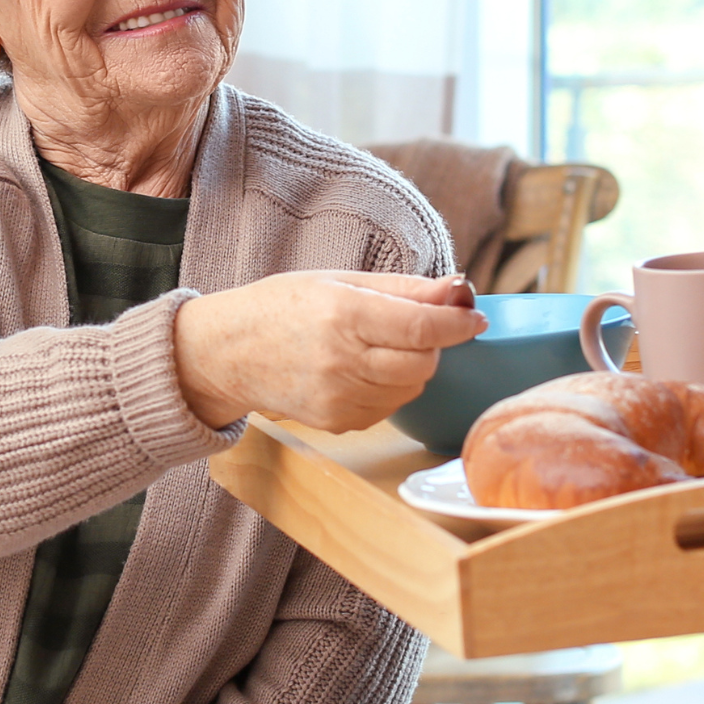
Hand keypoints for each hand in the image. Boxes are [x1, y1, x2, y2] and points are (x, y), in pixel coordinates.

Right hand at [174, 271, 486, 431]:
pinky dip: (391, 389)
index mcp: (343, 314)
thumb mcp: (340, 281)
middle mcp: (342, 360)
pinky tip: (362, 371)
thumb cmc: (282, 307)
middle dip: (434, 344)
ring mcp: (339, 398)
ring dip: (413, 367)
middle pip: (424, 362)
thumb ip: (403, 288)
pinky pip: (390, 408)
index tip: (474, 318)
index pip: (421, 325)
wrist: (228, 353)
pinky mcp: (338, 423)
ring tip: (380, 347)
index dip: (457, 323)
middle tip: (415, 327)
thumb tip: (461, 289)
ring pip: (412, 388)